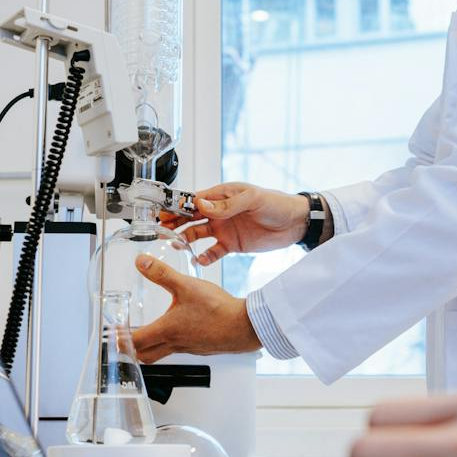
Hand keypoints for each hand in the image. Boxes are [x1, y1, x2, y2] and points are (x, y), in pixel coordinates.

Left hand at [131, 255, 261, 362]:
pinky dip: (170, 344)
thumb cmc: (219, 310)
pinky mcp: (201, 347)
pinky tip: (177, 331)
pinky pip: (179, 349)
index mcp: (167, 331)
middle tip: (123, 340)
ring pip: (162, 353)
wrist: (245, 327)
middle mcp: (176, 344)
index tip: (112, 333)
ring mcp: (189, 348)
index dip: (120, 338)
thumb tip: (142, 263)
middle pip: (145, 355)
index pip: (135, 341)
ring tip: (146, 336)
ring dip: (150, 347)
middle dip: (131, 349)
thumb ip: (162, 274)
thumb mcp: (186, 286)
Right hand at [162, 182, 311, 266]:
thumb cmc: (276, 204)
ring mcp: (224, 229)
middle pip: (190, 218)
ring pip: (198, 235)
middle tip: (161, 229)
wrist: (295, 223)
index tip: (164, 212)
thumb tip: (202, 206)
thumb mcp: (252, 199)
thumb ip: (227, 205)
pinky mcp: (232, 245)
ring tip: (176, 244)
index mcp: (222, 196)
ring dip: (186, 239)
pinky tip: (197, 260)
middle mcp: (219, 213)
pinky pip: (213, 252)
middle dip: (175, 223)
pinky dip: (204, 257)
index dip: (178, 206)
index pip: (194, 200)